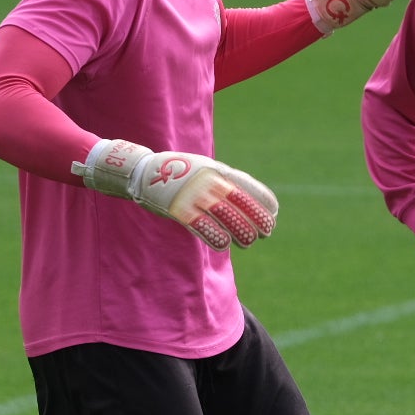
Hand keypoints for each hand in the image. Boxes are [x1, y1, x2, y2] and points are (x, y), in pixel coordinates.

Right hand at [74, 139, 277, 250]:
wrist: (141, 171)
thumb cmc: (180, 173)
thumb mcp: (206, 169)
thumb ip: (227, 181)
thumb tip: (254, 200)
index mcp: (217, 170)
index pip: (248, 187)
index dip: (264, 202)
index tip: (273, 215)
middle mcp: (209, 181)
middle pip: (241, 204)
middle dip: (257, 220)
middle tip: (264, 233)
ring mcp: (194, 195)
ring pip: (226, 217)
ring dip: (241, 233)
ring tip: (247, 242)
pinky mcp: (179, 210)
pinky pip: (202, 227)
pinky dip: (216, 237)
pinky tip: (225, 245)